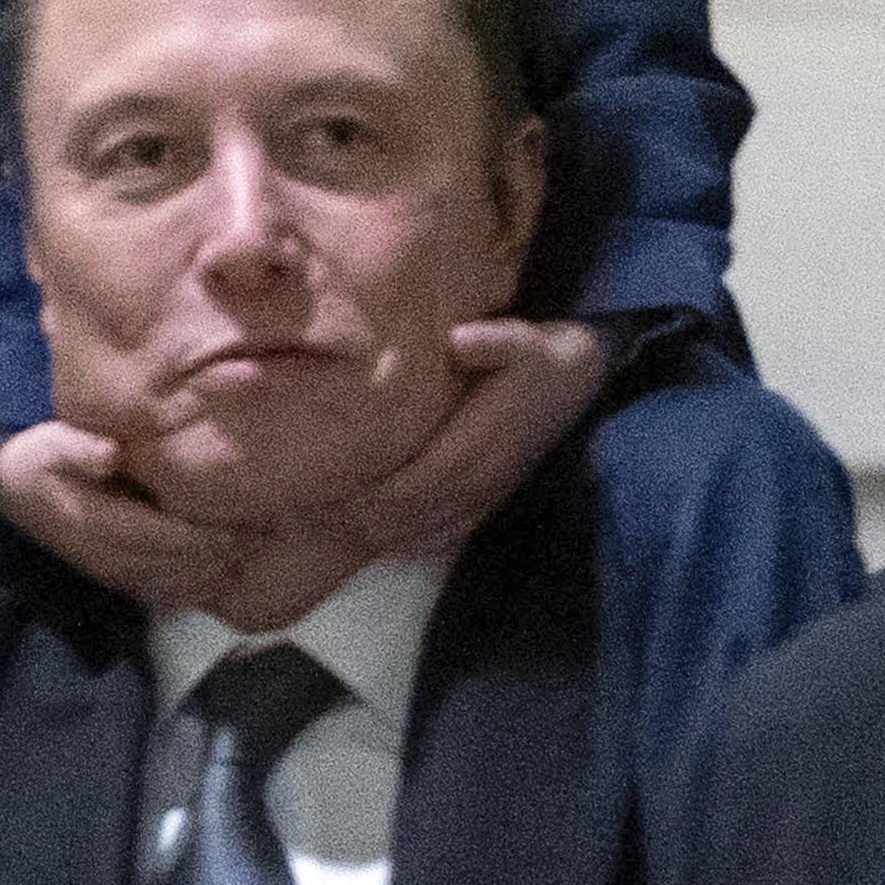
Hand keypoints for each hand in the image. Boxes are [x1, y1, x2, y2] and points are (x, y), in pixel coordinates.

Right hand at [0, 418, 264, 616]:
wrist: (10, 490)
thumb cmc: (41, 457)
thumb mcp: (51, 442)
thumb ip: (78, 447)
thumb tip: (109, 455)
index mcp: (88, 520)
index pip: (151, 536)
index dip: (196, 538)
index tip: (237, 527)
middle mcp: (98, 554)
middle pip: (164, 566)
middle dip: (211, 560)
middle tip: (256, 541)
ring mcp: (103, 570)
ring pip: (161, 586)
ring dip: (203, 579)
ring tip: (244, 562)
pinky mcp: (110, 574)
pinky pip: (153, 593)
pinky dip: (186, 591)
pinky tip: (217, 580)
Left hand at [331, 321, 609, 577]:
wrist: (579, 383)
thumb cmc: (538, 358)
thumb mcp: (524, 340)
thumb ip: (495, 341)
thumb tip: (460, 339)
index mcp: (475, 447)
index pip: (407, 487)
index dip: (363, 497)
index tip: (320, 493)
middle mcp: (477, 481)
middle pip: (403, 518)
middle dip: (354, 520)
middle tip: (305, 515)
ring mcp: (483, 497)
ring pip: (419, 535)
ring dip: (373, 537)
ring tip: (325, 532)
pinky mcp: (488, 502)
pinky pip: (443, 538)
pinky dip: (405, 545)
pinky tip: (374, 544)